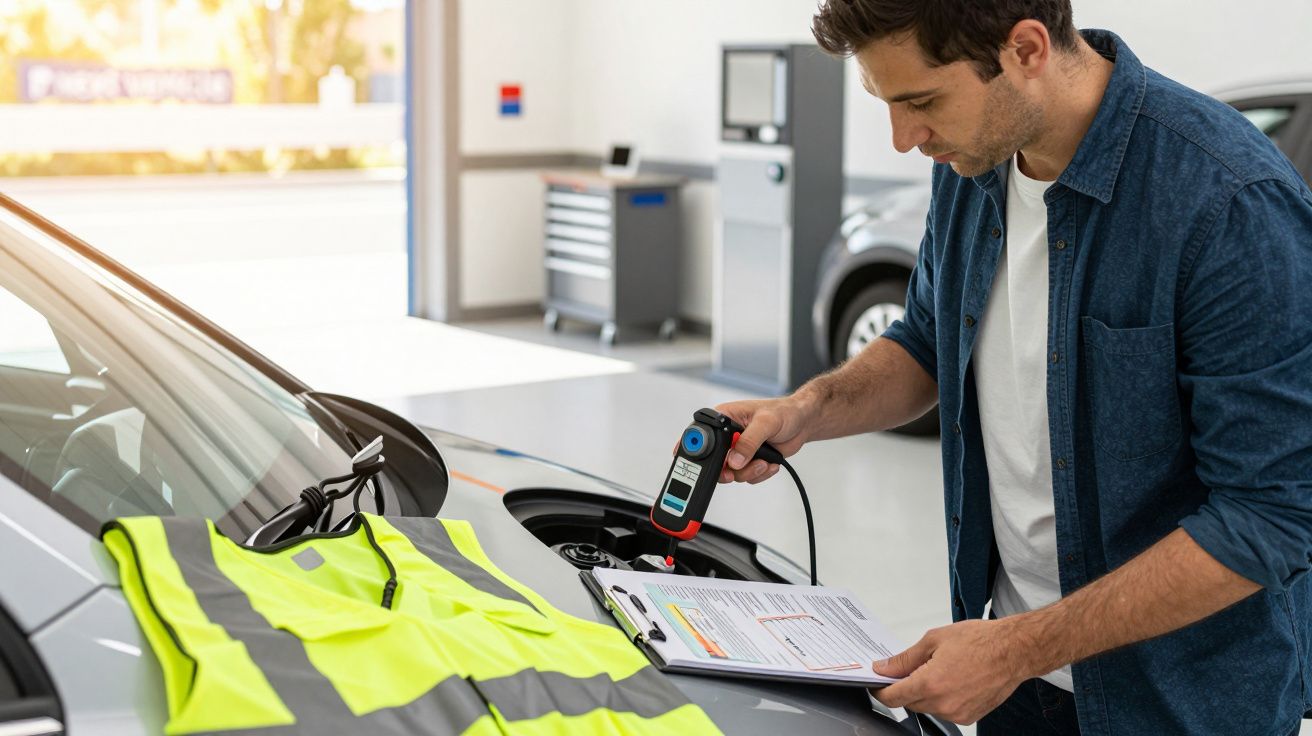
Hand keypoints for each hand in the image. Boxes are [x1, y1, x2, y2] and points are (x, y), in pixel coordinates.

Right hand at [712, 397, 814, 483]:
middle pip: (717, 461)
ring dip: (750, 471)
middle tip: (744, 468)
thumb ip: (749, 442)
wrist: (802, 423)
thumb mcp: (766, 423)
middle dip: (734, 469)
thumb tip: (735, 460)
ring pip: (733, 473)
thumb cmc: (784, 412)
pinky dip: (760, 474)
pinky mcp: (748, 460)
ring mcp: (738, 449)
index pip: (704, 438)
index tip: (723, 463)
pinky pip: (746, 476)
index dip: (708, 453)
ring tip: (765, 461)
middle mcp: (727, 435)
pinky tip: (770, 462)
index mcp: (724, 418)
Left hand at [870, 618, 1037, 724]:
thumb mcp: (934, 640)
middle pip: (909, 702)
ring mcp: (957, 713)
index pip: (893, 697)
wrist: (1014, 651)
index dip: (880, 689)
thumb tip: (884, 667)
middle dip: (905, 686)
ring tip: (939, 668)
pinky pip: (945, 710)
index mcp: (930, 683)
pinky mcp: (969, 717)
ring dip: (925, 692)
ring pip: (927, 707)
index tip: (876, 682)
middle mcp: (943, 704)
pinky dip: (941, 698)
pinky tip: (952, 679)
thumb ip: (904, 658)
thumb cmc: (980, 641)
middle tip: (911, 667)